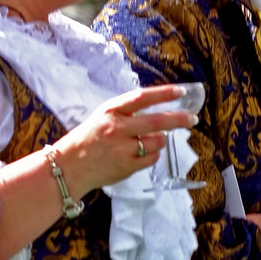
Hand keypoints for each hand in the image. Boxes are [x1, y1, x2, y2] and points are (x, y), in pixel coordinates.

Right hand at [58, 85, 199, 195]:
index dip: (163, 94)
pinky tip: (141, 155)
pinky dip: (152, 155)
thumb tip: (156, 110)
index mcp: (110, 111)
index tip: (181, 91)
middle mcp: (117, 128)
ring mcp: (122, 148)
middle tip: (192, 119)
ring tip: (150, 142)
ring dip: (160, 141)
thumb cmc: (86, 141)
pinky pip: (152, 158)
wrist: (68, 168)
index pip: (141, 98)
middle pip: (157, 121)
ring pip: (157, 141)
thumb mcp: (102, 118)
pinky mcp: (127, 166)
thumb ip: (126, 113)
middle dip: (179, 119)